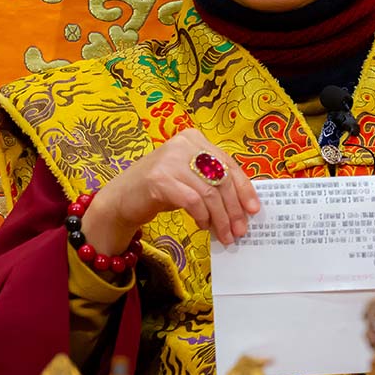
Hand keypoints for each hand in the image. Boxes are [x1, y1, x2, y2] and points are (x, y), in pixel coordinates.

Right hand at [83, 128, 260, 253]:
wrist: (120, 199)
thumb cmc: (160, 189)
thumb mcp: (189, 178)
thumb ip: (213, 182)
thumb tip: (245, 204)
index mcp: (194, 138)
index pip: (228, 164)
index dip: (244, 188)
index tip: (254, 209)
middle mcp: (183, 144)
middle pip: (221, 179)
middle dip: (234, 208)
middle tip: (240, 230)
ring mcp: (169, 160)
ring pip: (209, 192)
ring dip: (220, 218)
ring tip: (225, 235)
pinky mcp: (159, 179)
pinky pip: (192, 201)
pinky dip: (202, 216)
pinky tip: (204, 226)